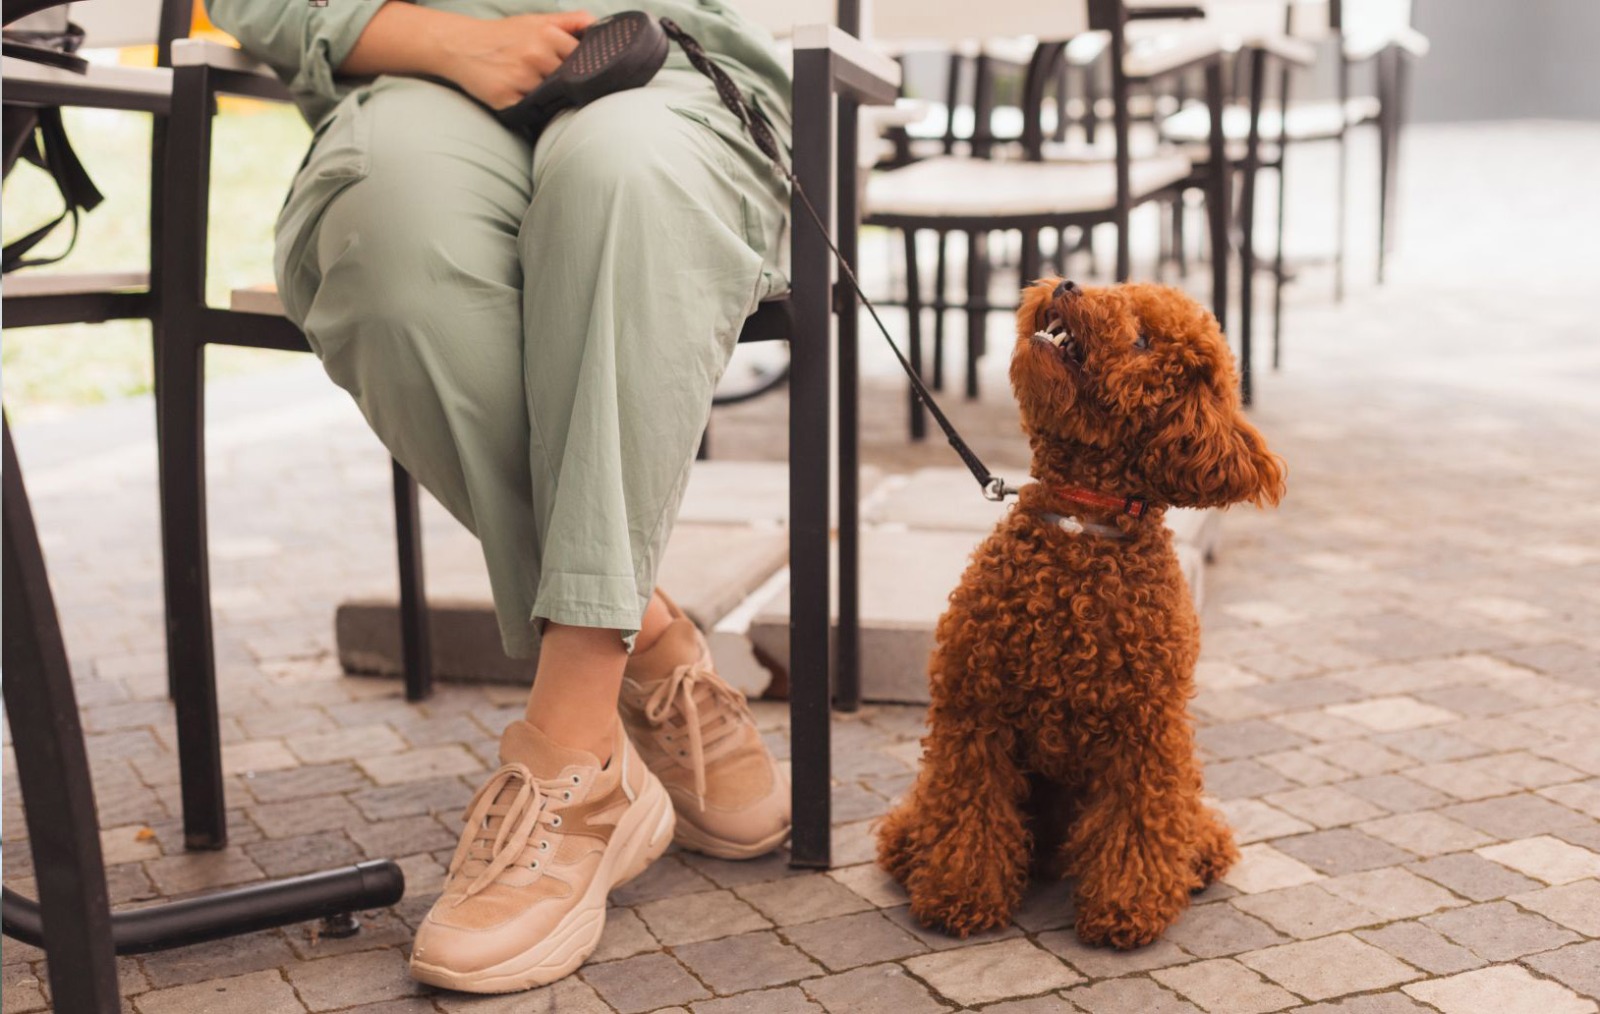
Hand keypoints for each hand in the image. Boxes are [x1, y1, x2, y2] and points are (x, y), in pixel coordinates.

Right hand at [438, 11, 596, 109]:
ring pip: (551, 98)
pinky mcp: (507, 98)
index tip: (577, 71)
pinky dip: (530, 108)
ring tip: (533, 87)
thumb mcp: (537, 20)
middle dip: (564, 83)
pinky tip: (520, 96)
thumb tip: (598, 26)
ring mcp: (521, 78)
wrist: (461, 45)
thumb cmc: (504, 35)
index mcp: (547, 34)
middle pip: (568, 81)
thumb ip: (570, 21)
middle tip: (552, 80)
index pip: (582, 59)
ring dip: (548, 97)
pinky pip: (531, 110)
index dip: (582, 67)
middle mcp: (535, 55)